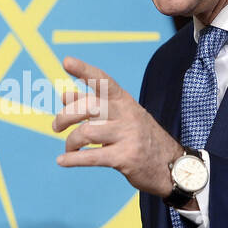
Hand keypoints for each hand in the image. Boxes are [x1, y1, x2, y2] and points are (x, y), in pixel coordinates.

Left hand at [53, 56, 181, 197]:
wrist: (171, 166)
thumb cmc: (140, 138)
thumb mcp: (121, 117)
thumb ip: (94, 106)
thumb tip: (65, 95)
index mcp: (124, 101)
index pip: (103, 81)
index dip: (84, 70)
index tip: (67, 62)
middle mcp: (126, 114)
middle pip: (88, 107)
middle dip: (65, 116)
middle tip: (56, 127)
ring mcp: (128, 135)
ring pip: (86, 132)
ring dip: (70, 142)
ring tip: (69, 148)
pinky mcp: (126, 157)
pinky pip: (92, 156)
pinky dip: (73, 159)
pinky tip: (62, 161)